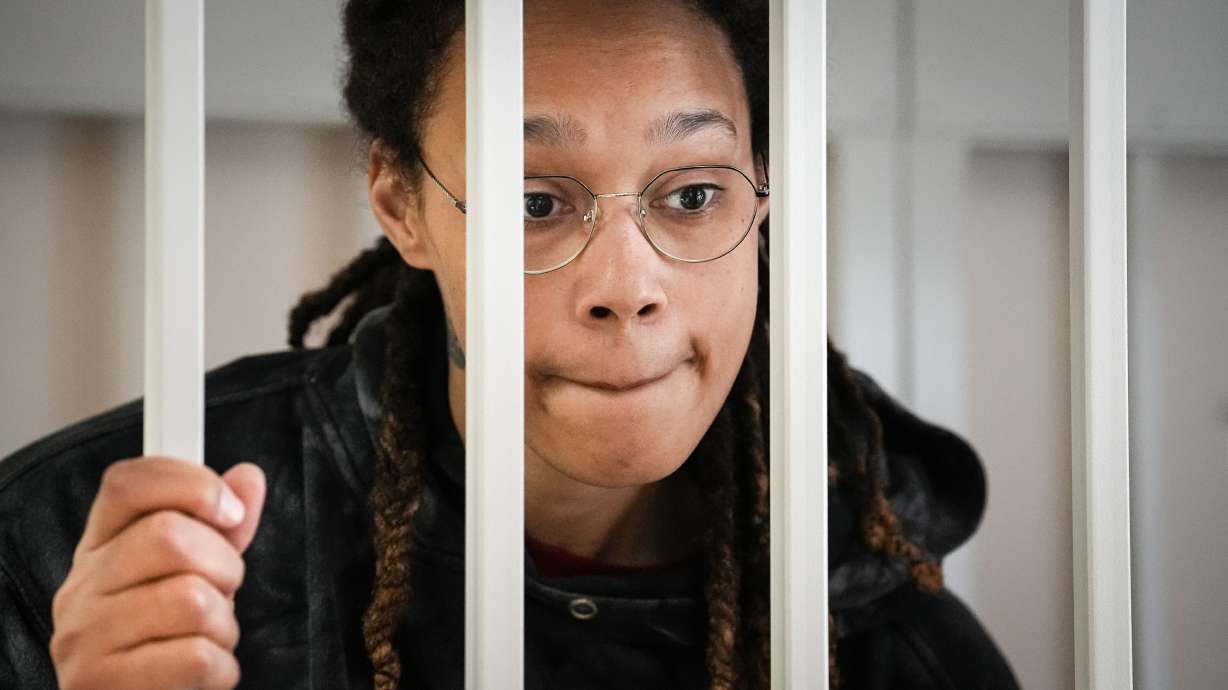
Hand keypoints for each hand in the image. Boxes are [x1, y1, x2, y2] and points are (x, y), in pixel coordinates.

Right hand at [50, 457, 265, 689]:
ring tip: (207, 638)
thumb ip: (221, 528)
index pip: (128, 483)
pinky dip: (221, 669)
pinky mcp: (99, 683)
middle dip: (224, 565)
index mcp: (101, 547)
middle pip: (169, 535)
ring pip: (191, 599)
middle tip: (222, 592)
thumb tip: (247, 479)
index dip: (192, 484)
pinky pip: (196, 657)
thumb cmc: (167, 641)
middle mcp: (82, 586)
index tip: (231, 511)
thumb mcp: (196, 575)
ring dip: (224, 625)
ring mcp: (84, 637)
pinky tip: (202, 674)